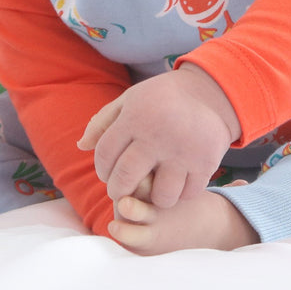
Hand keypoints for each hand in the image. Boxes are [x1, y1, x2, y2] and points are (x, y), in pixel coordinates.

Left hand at [77, 65, 239, 208]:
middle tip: (121, 188)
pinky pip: (187, 195)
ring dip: (153, 197)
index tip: (107, 172)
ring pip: (160, 196)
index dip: (102, 169)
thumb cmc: (162, 98)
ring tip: (152, 187)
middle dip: (118, 190)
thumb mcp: (130, 100)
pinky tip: (175, 182)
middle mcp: (158, 136)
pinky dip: (180, 194)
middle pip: (126, 179)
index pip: (104, 154)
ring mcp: (183, 151)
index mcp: (136, 117)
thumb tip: (81, 146)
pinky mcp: (206, 163)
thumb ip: (103, 122)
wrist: (209, 92)